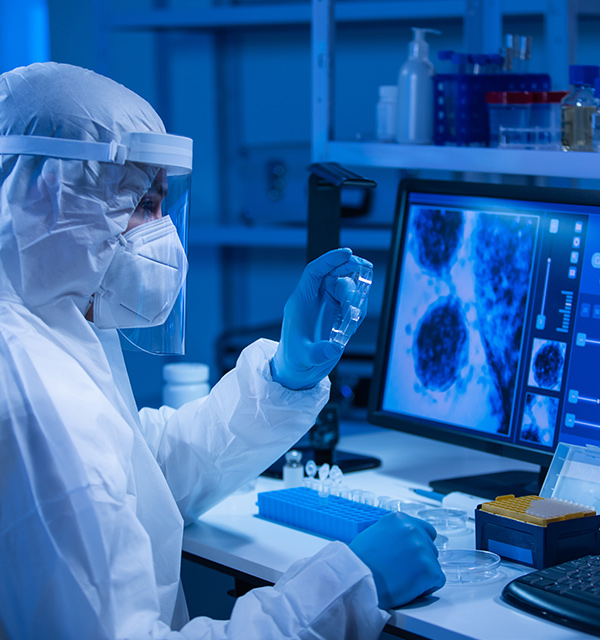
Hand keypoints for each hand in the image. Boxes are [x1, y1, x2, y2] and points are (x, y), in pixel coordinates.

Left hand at [270, 248, 371, 389]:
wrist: (297, 370)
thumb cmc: (294, 360)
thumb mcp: (304, 358)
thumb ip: (319, 353)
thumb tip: (334, 347)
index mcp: (301, 301)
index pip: (315, 271)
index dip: (330, 259)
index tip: (347, 253)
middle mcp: (313, 299)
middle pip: (332, 273)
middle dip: (349, 268)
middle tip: (366, 269)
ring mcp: (325, 305)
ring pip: (345, 287)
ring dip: (354, 296)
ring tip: (353, 316)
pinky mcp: (336, 314)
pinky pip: (351, 302)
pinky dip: (357, 307)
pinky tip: (353, 322)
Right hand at [349, 512, 445, 609]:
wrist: (356, 579)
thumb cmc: (360, 561)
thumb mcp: (374, 533)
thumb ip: (394, 533)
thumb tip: (404, 541)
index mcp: (399, 519)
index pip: (425, 530)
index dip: (418, 546)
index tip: (409, 556)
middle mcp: (413, 529)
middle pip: (431, 548)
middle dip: (420, 560)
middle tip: (401, 570)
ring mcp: (422, 548)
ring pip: (434, 564)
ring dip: (423, 573)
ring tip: (402, 578)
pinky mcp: (429, 569)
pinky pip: (438, 580)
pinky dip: (427, 587)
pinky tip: (409, 586)